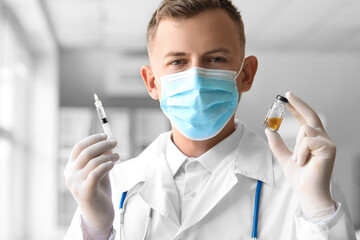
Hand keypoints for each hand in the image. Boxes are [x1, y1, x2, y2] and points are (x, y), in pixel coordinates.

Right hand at [64, 133, 118, 236]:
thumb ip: (102, 158)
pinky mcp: (85, 192)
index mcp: (71, 168)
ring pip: (93, 162)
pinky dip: (106, 165)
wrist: (99, 215)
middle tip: (115, 142)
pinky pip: (96, 172)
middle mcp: (71, 175)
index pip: (79, 147)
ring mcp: (76, 184)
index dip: (93, 139)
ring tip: (117, 156)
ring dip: (108, 156)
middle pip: (86, 152)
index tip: (106, 135)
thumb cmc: (99, 192)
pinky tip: (113, 164)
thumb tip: (108, 144)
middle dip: (103, 144)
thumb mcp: (100, 171)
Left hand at [265, 92, 335, 215]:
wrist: (307, 193)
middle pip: (311, 115)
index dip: (297, 107)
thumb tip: (269, 130)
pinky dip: (301, 152)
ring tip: (299, 160)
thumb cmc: (300, 178)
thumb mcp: (284, 158)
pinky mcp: (329, 148)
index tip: (288, 98)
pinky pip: (307, 140)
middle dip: (299, 104)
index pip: (305, 119)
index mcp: (312, 141)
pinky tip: (303, 162)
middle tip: (287, 95)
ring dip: (297, 147)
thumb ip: (277, 144)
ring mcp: (327, 143)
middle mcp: (321, 139)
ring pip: (305, 129)